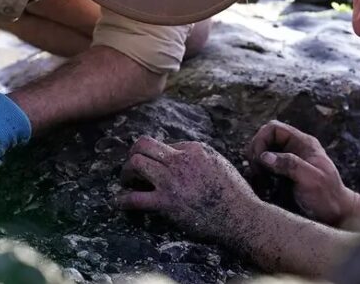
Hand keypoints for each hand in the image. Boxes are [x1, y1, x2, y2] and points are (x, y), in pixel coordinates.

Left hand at [117, 136, 260, 240]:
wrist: (240, 215)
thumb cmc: (234, 191)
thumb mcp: (218, 162)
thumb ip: (199, 156)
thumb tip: (181, 155)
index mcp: (194, 149)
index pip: (165, 144)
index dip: (159, 156)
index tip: (157, 167)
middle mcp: (180, 160)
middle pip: (143, 145)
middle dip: (133, 153)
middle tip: (131, 166)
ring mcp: (172, 181)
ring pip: (136, 163)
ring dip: (126, 171)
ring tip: (126, 181)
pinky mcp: (166, 203)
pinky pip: (134, 198)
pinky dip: (122, 200)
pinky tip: (119, 202)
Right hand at [246, 120, 357, 225]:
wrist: (336, 215)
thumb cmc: (328, 196)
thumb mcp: (311, 179)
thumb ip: (290, 164)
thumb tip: (265, 157)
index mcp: (303, 143)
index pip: (274, 128)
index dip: (261, 140)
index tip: (259, 160)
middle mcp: (294, 149)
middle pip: (265, 139)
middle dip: (256, 153)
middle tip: (257, 172)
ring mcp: (288, 162)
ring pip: (263, 154)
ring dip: (256, 165)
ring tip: (260, 180)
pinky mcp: (283, 176)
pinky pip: (265, 168)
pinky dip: (259, 175)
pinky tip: (263, 186)